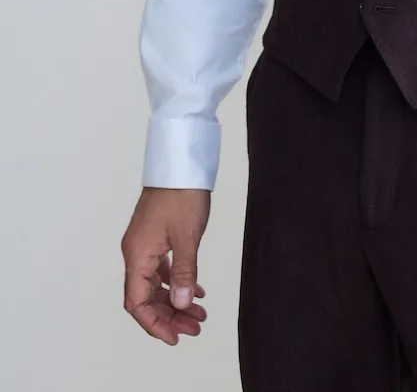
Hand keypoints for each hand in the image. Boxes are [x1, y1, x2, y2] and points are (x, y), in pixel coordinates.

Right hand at [121, 187, 210, 343]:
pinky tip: (195, 289)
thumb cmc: (182, 193)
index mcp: (137, 255)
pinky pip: (161, 268)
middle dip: (170, 316)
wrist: (181, 162)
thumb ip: (183, 272)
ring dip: (175, 300)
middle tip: (195, 327)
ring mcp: (144, 244)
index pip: (137, 302)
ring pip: (155, 284)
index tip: (176, 336)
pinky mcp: (155, 236)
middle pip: (146, 297)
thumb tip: (179, 303)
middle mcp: (135, 253)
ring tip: (200, 314)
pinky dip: (176, 281)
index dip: (154, 324)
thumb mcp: (187, 236)